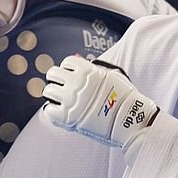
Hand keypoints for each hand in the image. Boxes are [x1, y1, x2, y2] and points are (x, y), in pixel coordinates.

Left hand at [43, 55, 159, 148]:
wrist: (130, 121)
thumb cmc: (123, 98)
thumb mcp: (111, 75)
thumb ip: (92, 65)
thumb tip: (77, 55)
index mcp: (88, 70)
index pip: (67, 62)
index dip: (68, 69)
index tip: (71, 77)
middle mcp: (77, 82)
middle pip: (53, 73)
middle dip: (56, 80)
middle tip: (60, 87)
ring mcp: (71, 99)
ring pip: (48, 91)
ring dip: (52, 95)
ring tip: (60, 101)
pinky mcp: (68, 117)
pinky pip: (49, 109)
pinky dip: (52, 111)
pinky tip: (61, 113)